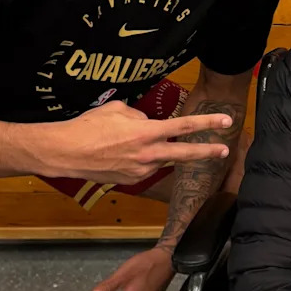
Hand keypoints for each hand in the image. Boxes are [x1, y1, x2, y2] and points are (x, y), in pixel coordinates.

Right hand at [42, 100, 232, 184]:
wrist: (65, 152)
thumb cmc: (88, 126)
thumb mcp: (117, 109)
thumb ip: (140, 115)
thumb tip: (148, 122)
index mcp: (146, 133)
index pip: (183, 126)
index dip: (206, 123)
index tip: (225, 121)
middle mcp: (147, 154)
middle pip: (185, 153)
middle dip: (207, 151)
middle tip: (225, 149)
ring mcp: (140, 171)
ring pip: (160, 159)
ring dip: (158, 151)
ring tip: (128, 143)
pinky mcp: (131, 181)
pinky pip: (144, 167)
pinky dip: (141, 159)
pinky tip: (121, 153)